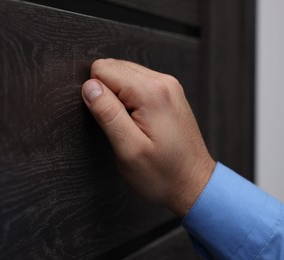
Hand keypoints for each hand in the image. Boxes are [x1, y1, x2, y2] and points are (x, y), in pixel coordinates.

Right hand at [81, 59, 215, 216]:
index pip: (102, 69)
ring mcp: (168, 86)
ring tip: (131, 126)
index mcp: (151, 92)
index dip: (97, 95)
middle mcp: (163, 81)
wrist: (193, 184)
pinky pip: (137, 83)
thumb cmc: (163, 174)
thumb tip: (89, 86)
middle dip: (107, 95)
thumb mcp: (129, 150)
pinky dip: (130, 99)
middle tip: (120, 125)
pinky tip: (138, 122)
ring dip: (119, 97)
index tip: (110, 120)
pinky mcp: (169, 93)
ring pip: (124, 74)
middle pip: (113, 67)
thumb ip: (107, 113)